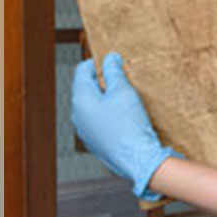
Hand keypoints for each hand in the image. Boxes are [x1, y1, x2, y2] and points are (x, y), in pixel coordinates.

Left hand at [72, 52, 181, 200]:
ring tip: (125, 98)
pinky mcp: (96, 142)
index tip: (111, 60)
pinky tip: (125, 116)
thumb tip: (110, 58)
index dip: (97, 62)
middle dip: (103, 81)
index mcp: (81, 100)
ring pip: (93, 106)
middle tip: (121, 78)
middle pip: (87, 89)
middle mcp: (78, 116)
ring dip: (106, 99)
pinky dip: (109, 114)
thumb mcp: (123, 91)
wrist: (137, 158)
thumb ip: (114, 72)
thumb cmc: (129, 125)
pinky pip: (99, 121)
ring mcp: (85, 131)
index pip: (82, 71)